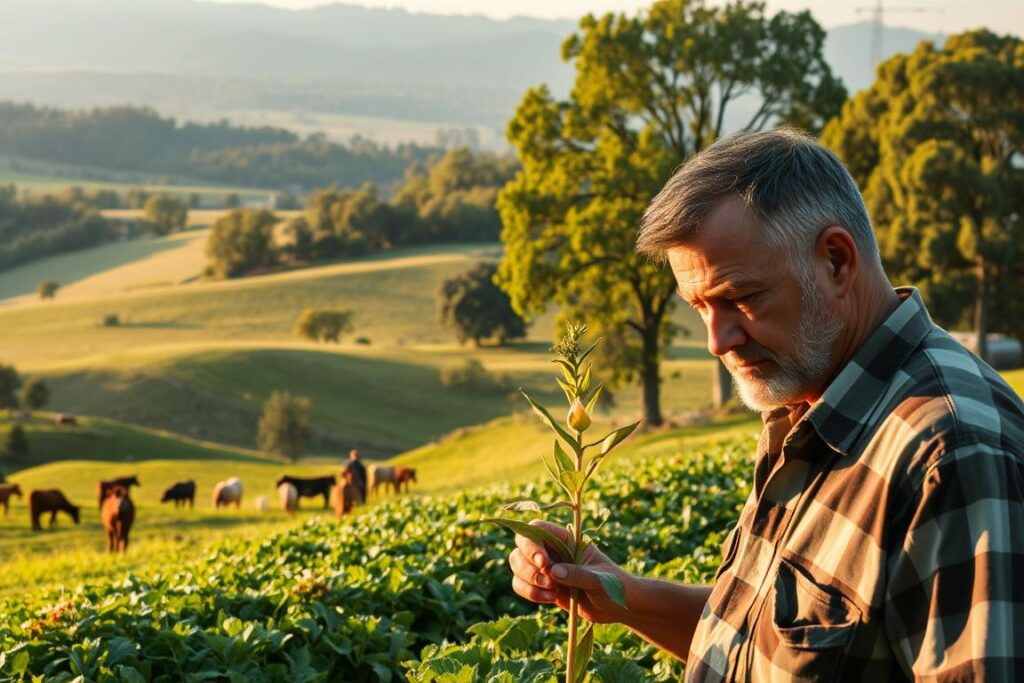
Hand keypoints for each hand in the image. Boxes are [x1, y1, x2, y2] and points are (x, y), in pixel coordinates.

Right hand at [508, 519, 631, 623]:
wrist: (620, 606)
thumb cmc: (616, 585)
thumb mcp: (601, 579)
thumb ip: (578, 574)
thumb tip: (553, 572)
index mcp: (567, 539)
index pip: (537, 529)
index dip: (533, 543)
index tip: (544, 562)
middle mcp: (553, 550)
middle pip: (521, 547)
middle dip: (528, 566)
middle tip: (549, 582)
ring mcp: (547, 569)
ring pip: (518, 566)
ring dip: (528, 581)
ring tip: (553, 594)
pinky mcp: (544, 587)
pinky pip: (522, 585)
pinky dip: (529, 593)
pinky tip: (550, 600)